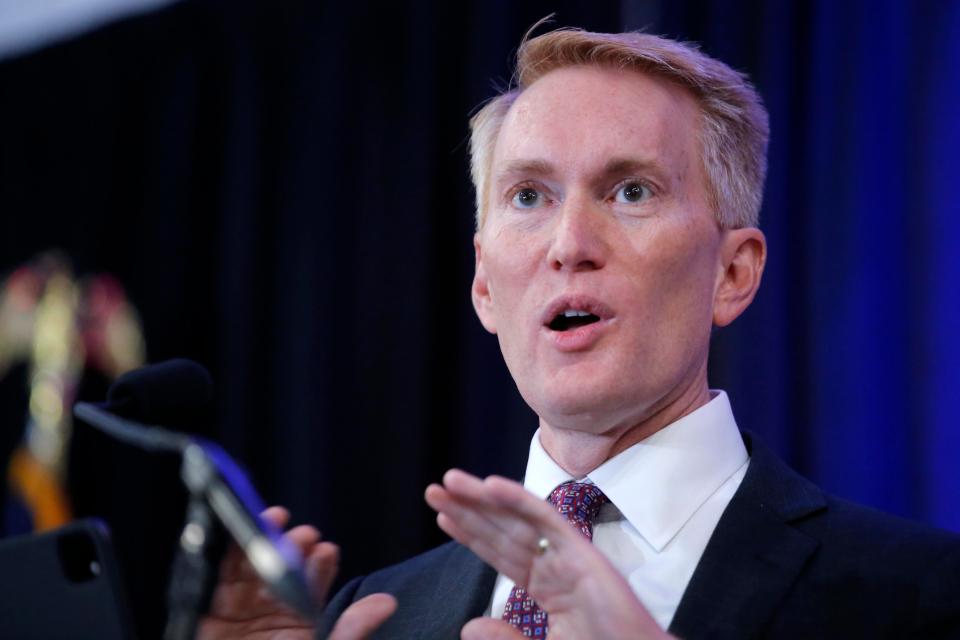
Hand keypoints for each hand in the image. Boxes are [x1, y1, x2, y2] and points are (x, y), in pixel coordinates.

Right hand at [198, 506, 395, 639]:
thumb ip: (350, 632)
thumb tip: (387, 602)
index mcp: (300, 622)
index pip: (314, 585)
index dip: (319, 566)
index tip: (327, 550)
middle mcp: (271, 609)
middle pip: (283, 568)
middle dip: (293, 547)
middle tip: (304, 536)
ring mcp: (240, 607)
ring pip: (252, 564)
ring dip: (264, 539)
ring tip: (276, 521)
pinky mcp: (210, 609)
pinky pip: (218, 574)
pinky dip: (229, 551)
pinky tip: (241, 532)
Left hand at [425, 471, 671, 639]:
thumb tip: (468, 627)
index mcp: (546, 588)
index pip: (500, 554)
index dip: (471, 533)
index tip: (442, 515)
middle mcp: (555, 566)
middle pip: (503, 530)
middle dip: (469, 509)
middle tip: (435, 488)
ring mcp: (569, 556)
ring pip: (518, 519)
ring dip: (483, 497)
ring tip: (450, 481)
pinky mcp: (584, 552)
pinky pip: (547, 519)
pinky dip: (519, 499)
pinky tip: (491, 485)